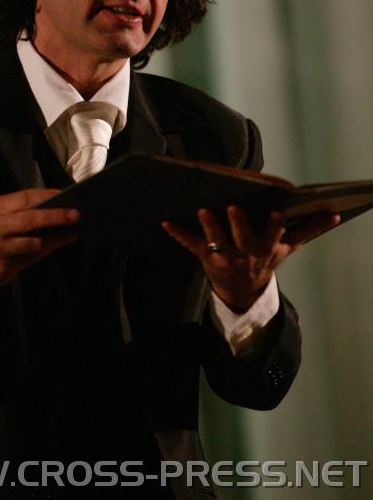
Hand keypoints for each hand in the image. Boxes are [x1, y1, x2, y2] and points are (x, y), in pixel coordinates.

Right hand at [0, 188, 79, 285]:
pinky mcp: (2, 268)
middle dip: (56, 217)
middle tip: (75, 215)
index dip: (47, 196)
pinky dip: (46, 251)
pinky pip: (31, 259)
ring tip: (72, 233)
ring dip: (57, 239)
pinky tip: (56, 245)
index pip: (24, 198)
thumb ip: (18, 208)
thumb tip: (53, 204)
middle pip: (30, 220)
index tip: (65, 195)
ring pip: (34, 243)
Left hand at [162, 206, 339, 312]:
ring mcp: (223, 256)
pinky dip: (177, 233)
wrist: (242, 292)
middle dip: (238, 224)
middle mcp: (244, 253)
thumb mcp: (287, 247)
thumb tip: (333, 213)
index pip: (272, 236)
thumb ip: (308, 228)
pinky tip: (165, 221)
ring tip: (202, 210)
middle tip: (233, 207)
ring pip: (215, 241)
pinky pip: (190, 244)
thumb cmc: (265, 259)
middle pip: (242, 238)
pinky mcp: (204, 255)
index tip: (276, 212)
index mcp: (265, 248)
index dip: (274, 226)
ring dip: (208, 226)